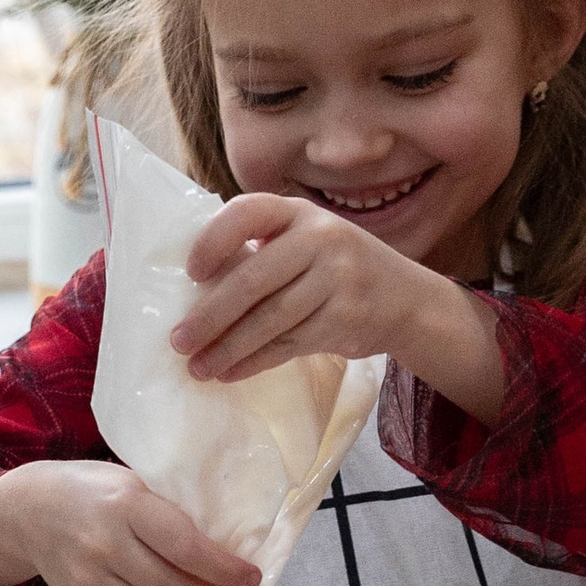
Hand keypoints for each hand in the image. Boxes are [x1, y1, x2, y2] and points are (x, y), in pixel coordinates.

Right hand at [0, 461, 263, 585]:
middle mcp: (105, 546)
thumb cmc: (91, 490)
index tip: (254, 577)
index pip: (185, 548)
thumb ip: (169, 510)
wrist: (28, 510)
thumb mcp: (131, 480)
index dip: (225, 570)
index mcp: (125, 505)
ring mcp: (90, 580)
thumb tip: (227, 544)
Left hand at [171, 194, 503, 418]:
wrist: (407, 300)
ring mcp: (338, 279)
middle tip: (178, 341)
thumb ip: (260, 252)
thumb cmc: (335, 269)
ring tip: (197, 367)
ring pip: (269, 320)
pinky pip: (288, 344)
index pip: (248, 213)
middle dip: (209, 316)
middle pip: (253, 280)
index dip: (214, 240)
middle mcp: (321, 239)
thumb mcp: (305, 242)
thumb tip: (190, 294)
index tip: (191, 273)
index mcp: (298, 213)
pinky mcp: (347, 319)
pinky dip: (254, 361)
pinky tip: (229, 371)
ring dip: (227, 348)